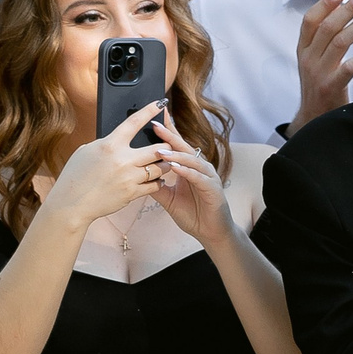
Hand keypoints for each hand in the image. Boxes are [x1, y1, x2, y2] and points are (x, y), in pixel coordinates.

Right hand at [45, 100, 170, 229]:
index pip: (134, 122)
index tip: (160, 103)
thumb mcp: (87, 151)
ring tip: (163, 163)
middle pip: (157, 148)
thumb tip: (120, 137)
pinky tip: (156, 180)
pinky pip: (154, 186)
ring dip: (164, 164)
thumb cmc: (75, 175)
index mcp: (110, 145)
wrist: (72, 203)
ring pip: (160, 168)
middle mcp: (122, 160)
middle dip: (166, 145)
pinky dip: (157, 182)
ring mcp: (129, 178)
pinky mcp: (132, 193)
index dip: (150, 111)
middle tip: (168, 144)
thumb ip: (107, 143)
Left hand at [147, 114, 234, 245]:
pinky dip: (187, 172)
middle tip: (155, 126)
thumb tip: (140, 176)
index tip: (154, 121)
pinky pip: (198, 177)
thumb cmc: (193, 214)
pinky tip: (176, 168)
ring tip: (160, 150)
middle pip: (184, 148)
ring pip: (191, 160)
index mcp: (189, 168)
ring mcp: (208, 177)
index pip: (177, 146)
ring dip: (176, 155)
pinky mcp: (213, 188)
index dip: (167, 133)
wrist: (211, 232)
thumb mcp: (169, 199)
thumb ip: (157, 186)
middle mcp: (200, 168)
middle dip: (170, 136)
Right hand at [290, 0, 352, 132]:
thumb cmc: (320, 85)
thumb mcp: (314, 60)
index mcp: (303, 49)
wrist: (313, 119)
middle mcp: (308, 59)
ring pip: (339, 43)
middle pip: (327, 28)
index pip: (310, 20)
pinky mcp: (330, 87)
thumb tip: (342, 10)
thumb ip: (323, 39)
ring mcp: (318, 73)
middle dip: (347, 9)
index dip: (325, 4)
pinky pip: (348, 69)